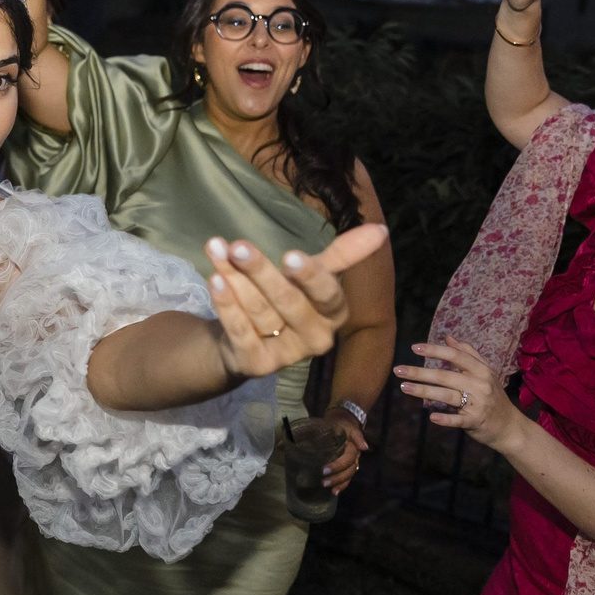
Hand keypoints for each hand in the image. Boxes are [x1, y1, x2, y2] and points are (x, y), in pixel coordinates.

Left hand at [203, 224, 388, 380]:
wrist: (245, 342)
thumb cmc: (286, 301)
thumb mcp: (312, 276)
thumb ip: (343, 255)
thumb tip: (380, 229)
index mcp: (334, 314)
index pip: (327, 294)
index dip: (309, 276)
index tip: (289, 255)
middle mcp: (316, 339)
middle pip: (288, 301)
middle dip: (262, 271)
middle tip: (239, 246)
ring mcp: (287, 355)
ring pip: (260, 312)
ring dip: (237, 280)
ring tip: (219, 250)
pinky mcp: (258, 365)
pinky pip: (241, 331)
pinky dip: (227, 304)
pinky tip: (215, 279)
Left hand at [310, 407, 368, 491]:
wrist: (343, 420)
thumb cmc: (341, 423)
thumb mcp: (346, 425)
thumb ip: (356, 435)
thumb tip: (365, 447)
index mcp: (354, 447)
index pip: (348, 458)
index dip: (337, 466)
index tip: (324, 470)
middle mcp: (354, 456)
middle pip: (349, 470)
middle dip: (337, 477)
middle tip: (323, 481)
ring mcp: (352, 462)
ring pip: (349, 475)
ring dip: (339, 483)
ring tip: (329, 489)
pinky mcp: (347, 465)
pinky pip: (347, 477)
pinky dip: (342, 485)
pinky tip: (334, 492)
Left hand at [395, 340, 525, 447]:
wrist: (510, 426)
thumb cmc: (493, 396)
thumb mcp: (485, 373)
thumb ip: (468, 354)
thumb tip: (448, 337)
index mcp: (481, 371)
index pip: (455, 357)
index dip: (435, 351)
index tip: (414, 348)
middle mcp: (480, 385)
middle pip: (445, 376)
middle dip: (420, 372)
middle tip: (398, 370)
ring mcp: (478, 404)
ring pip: (447, 396)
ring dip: (423, 391)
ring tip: (403, 387)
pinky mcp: (476, 421)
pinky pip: (458, 419)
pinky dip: (446, 418)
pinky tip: (431, 416)